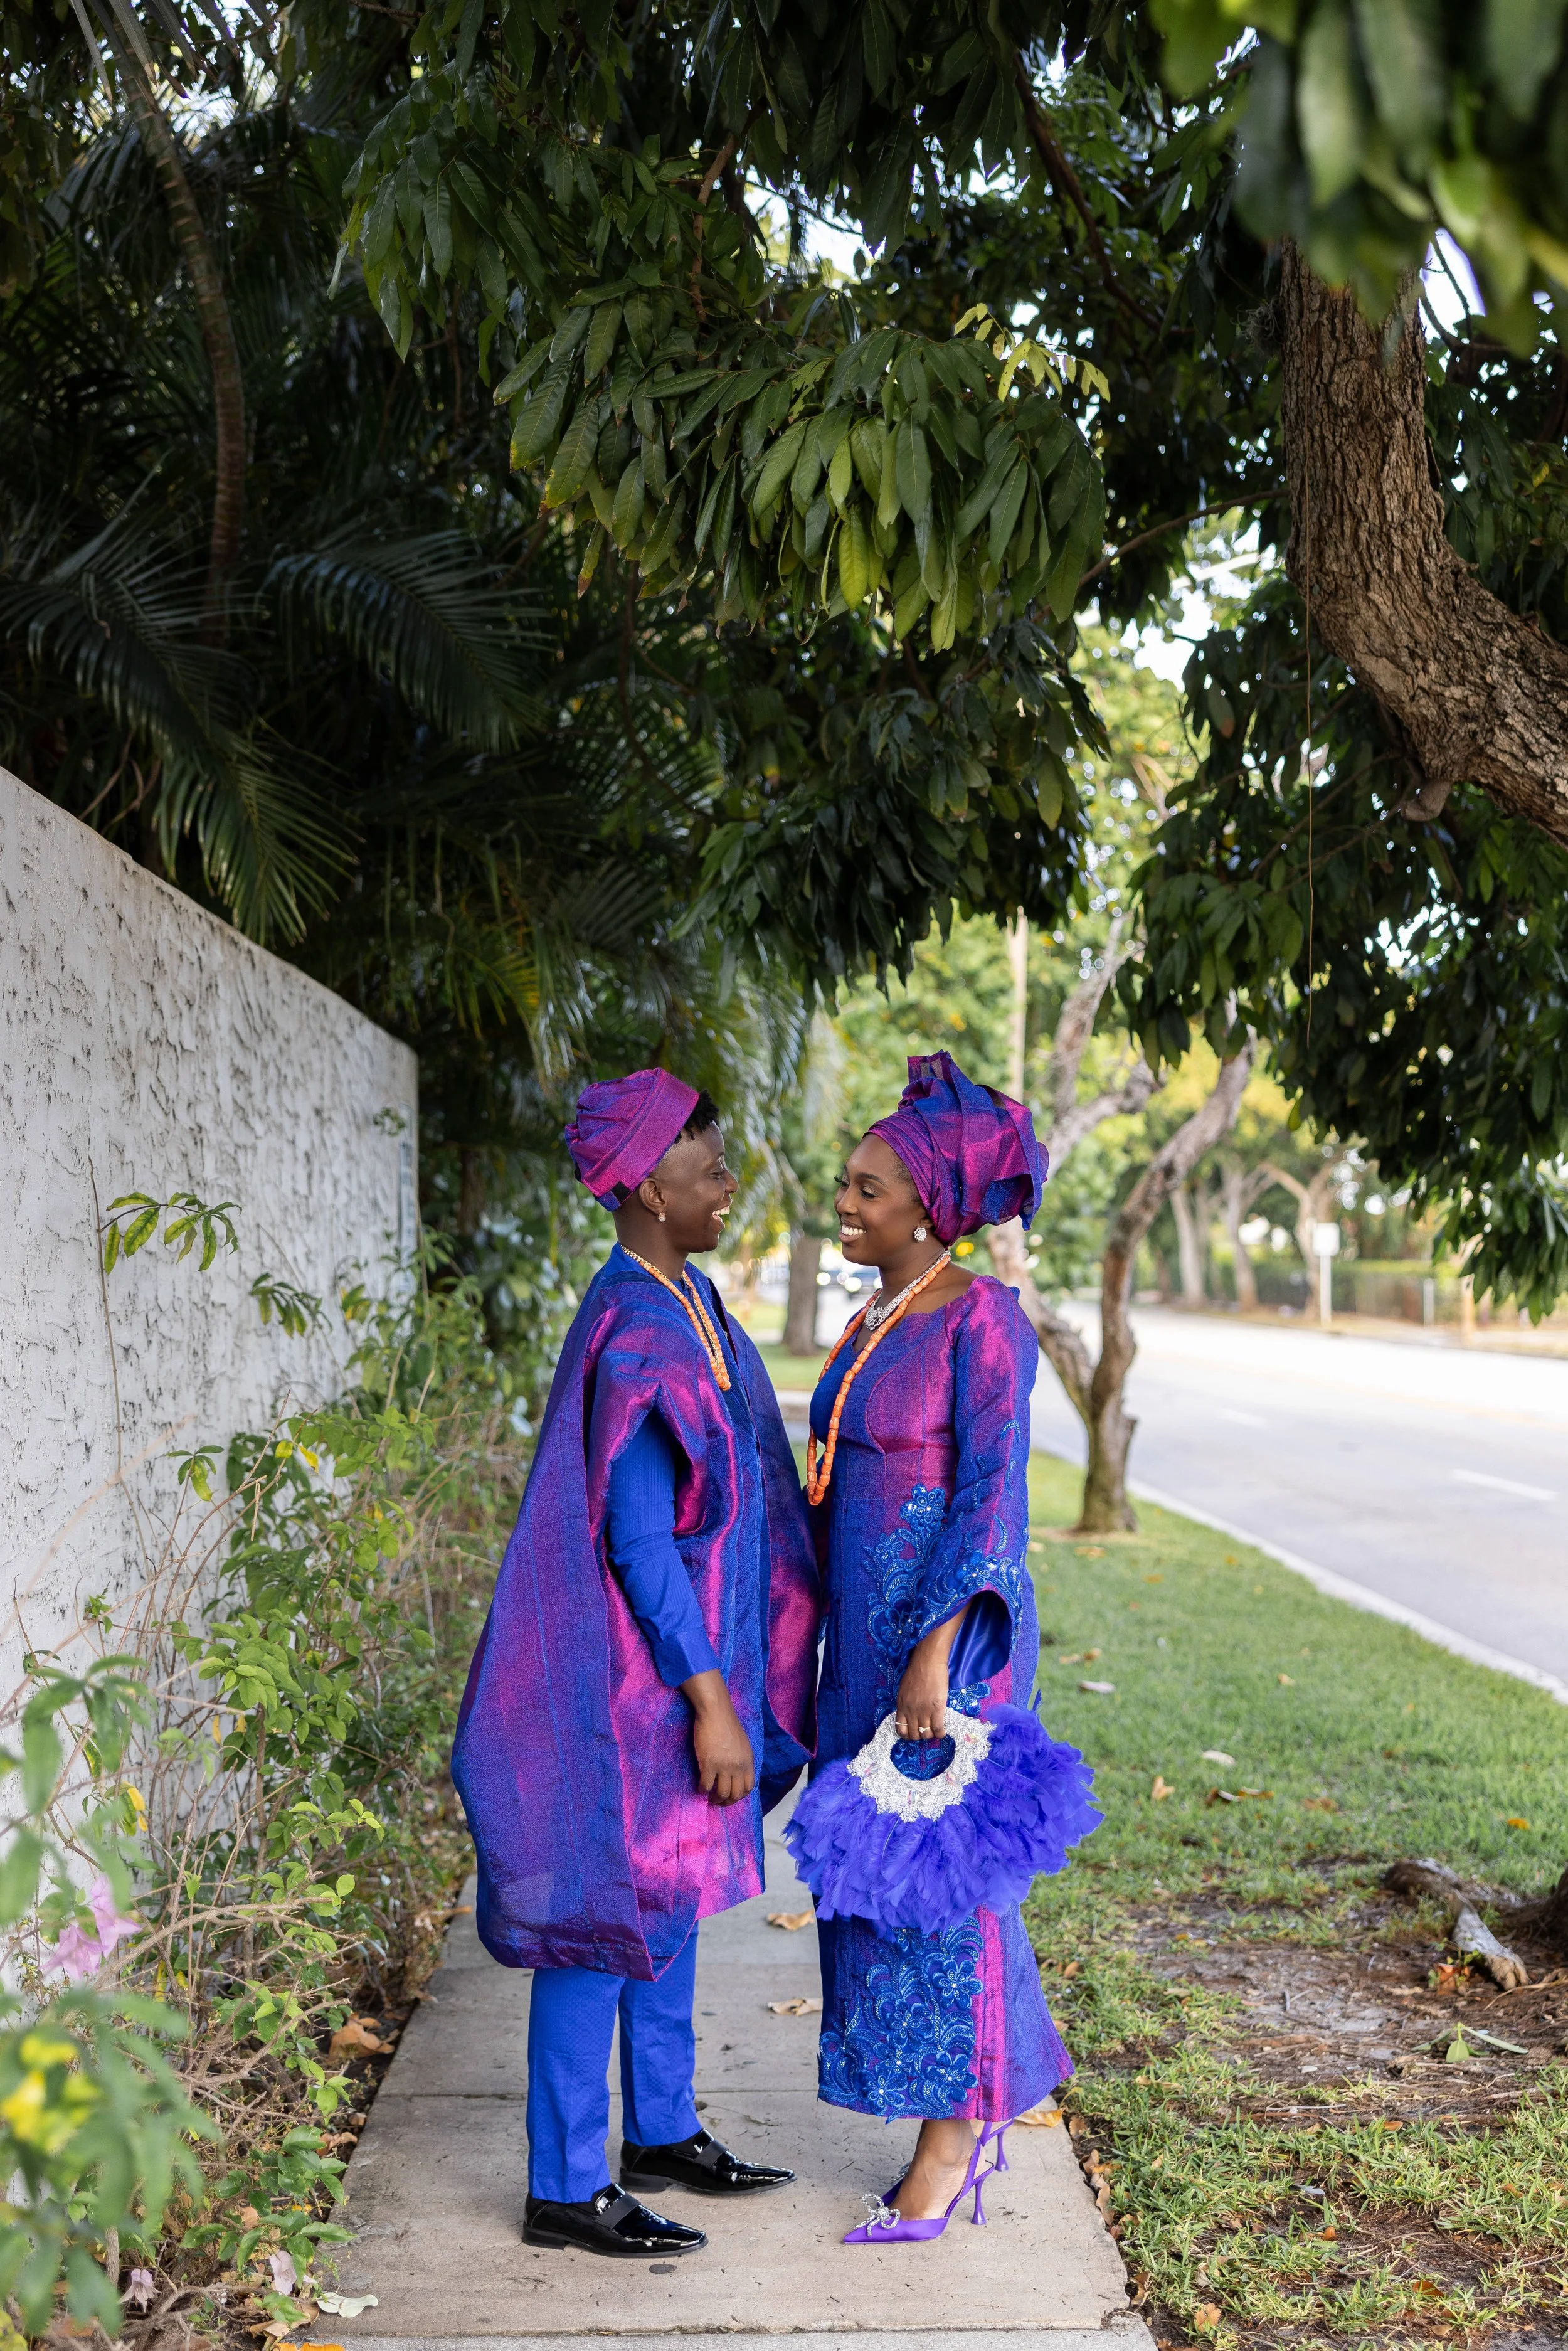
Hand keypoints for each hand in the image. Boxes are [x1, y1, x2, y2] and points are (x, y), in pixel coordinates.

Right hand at [682, 1670, 755, 1805]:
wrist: (715, 1711)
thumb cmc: (727, 1723)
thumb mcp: (742, 1743)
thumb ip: (741, 1758)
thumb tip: (735, 1772)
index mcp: (748, 1760)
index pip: (749, 1787)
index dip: (740, 1795)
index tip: (731, 1796)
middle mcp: (738, 1766)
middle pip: (736, 1794)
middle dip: (727, 1801)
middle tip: (719, 1800)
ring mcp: (724, 1766)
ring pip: (722, 1793)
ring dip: (715, 1798)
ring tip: (709, 1796)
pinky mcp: (709, 1764)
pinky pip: (706, 1785)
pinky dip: (703, 1790)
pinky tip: (700, 1787)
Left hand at [894, 1621, 957, 1740]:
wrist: (928, 1660)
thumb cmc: (916, 1671)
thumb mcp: (904, 1689)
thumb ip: (906, 1703)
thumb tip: (910, 1714)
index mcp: (901, 1705)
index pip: (900, 1729)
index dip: (907, 1735)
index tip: (913, 1733)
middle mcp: (911, 1711)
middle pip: (914, 1734)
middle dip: (920, 1736)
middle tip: (926, 1731)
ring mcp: (924, 1710)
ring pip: (927, 1734)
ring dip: (931, 1735)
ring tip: (935, 1730)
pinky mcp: (937, 1708)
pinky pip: (938, 1728)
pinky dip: (940, 1733)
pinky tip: (942, 1731)